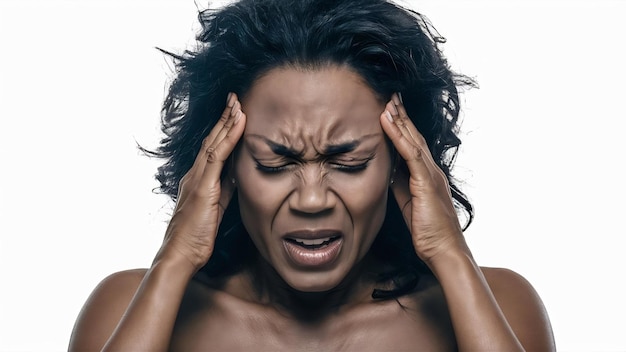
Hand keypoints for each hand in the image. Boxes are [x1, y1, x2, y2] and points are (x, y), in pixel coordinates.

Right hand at [156, 93, 245, 270]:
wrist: (180, 254)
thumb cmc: (195, 236)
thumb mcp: (215, 208)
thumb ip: (224, 190)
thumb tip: (236, 176)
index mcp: (198, 179)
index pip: (212, 148)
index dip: (223, 129)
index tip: (234, 113)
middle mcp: (195, 174)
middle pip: (212, 139)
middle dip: (224, 117)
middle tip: (234, 98)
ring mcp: (198, 178)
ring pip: (214, 142)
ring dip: (227, 121)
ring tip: (237, 102)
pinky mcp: (203, 186)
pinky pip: (218, 156)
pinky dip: (230, 137)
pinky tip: (239, 122)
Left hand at [380, 93, 467, 264]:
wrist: (444, 251)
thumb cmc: (428, 233)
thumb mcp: (408, 205)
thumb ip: (400, 186)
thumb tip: (388, 172)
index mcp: (427, 176)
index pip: (413, 146)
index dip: (402, 127)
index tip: (391, 111)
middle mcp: (431, 171)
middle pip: (414, 137)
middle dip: (402, 115)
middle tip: (391, 95)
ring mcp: (431, 175)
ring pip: (413, 140)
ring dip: (399, 119)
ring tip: (388, 100)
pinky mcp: (426, 182)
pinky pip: (410, 154)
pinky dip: (397, 135)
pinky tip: (387, 121)